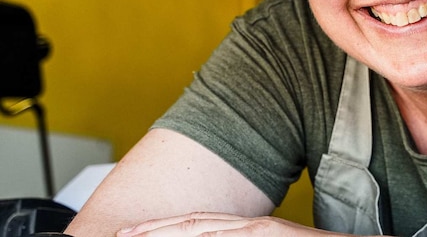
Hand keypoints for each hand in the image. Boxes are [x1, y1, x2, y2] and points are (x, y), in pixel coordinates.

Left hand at [116, 212, 348, 235]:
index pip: (202, 226)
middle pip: (196, 224)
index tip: (135, 235)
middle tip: (122, 235)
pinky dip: (201, 236)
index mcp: (255, 230)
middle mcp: (255, 227)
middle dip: (155, 231)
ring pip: (206, 229)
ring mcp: (263, 232)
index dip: (166, 229)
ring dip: (168, 232)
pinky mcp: (272, 236)